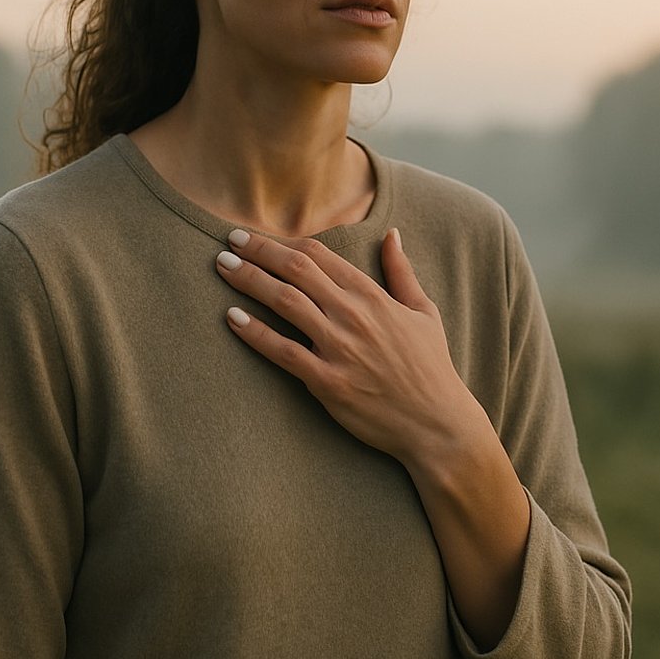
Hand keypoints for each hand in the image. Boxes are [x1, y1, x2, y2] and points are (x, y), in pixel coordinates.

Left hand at [215, 227, 478, 467]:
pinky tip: (232, 318)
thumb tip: (392, 235)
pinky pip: (283, 352)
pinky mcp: (327, 381)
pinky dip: (255, 333)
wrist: (437, 423)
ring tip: (223, 267)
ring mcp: (339, 347)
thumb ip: (402, 272)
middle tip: (230, 241)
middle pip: (297, 270)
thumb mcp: (424, 312)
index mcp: (373, 296)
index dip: (285, 242)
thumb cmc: (431, 368)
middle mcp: (353, 315)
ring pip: (285, 302)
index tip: (258, 236)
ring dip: (250, 280)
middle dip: (259, 251)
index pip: (320, 255)